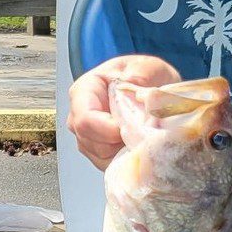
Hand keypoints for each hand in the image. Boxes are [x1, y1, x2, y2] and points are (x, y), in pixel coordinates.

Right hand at [67, 55, 179, 170]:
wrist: (153, 89)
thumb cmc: (144, 76)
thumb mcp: (146, 66)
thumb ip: (140, 75)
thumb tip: (134, 91)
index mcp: (84, 91)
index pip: (85, 118)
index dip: (108, 129)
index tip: (131, 128)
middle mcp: (79, 115)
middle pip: (89, 140)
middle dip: (117, 141)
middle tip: (143, 131)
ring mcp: (87, 137)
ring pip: (99, 155)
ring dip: (123, 149)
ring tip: (142, 134)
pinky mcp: (99, 154)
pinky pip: (108, 164)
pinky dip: (125, 158)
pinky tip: (137, 144)